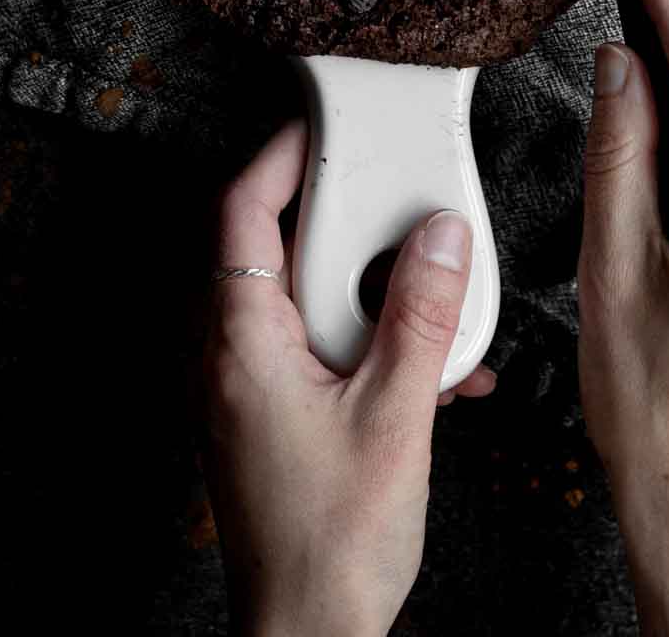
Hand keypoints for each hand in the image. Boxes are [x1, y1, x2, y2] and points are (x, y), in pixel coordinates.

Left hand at [202, 119, 494, 636]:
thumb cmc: (334, 544)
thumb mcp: (396, 416)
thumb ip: (420, 317)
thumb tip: (440, 235)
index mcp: (240, 341)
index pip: (240, 211)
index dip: (278, 156)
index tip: (320, 123)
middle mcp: (228, 357)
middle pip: (273, 246)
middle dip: (345, 224)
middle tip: (395, 198)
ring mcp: (245, 390)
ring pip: (303, 301)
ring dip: (368, 294)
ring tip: (431, 301)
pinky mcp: (270, 419)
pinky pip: (315, 351)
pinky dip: (368, 345)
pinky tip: (434, 373)